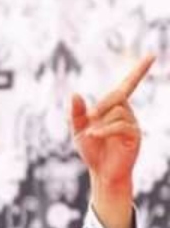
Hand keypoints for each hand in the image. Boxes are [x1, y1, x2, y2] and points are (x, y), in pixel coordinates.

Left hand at [70, 54, 152, 227]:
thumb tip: (75, 93)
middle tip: (89, 118)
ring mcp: (132, 124)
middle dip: (102, 104)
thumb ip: (76, 113)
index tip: (151, 55)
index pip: (128, 85)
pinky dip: (105, 130)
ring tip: (92, 136)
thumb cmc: (91, 150)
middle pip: (118, 96)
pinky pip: (121, 125)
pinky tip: (94, 136)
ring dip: (101, 122)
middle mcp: (127, 112)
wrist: (101, 172)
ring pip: (118, 111)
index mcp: (115, 108)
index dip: (139, 70)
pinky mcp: (134, 136)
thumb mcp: (78, 130)